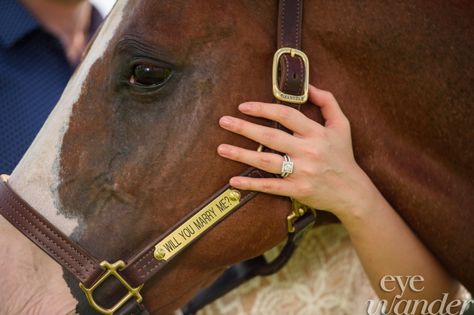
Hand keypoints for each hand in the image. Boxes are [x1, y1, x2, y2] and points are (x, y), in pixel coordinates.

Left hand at [217, 85, 374, 218]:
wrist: (352, 191)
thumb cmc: (343, 155)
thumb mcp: (342, 125)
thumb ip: (328, 101)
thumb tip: (308, 86)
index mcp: (316, 133)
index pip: (286, 115)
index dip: (263, 108)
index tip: (243, 106)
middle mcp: (308, 150)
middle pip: (271, 136)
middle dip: (245, 128)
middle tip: (223, 121)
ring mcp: (302, 171)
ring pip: (267, 161)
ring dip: (241, 154)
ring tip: (221, 149)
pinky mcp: (297, 190)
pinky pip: (271, 186)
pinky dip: (251, 184)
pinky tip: (234, 181)